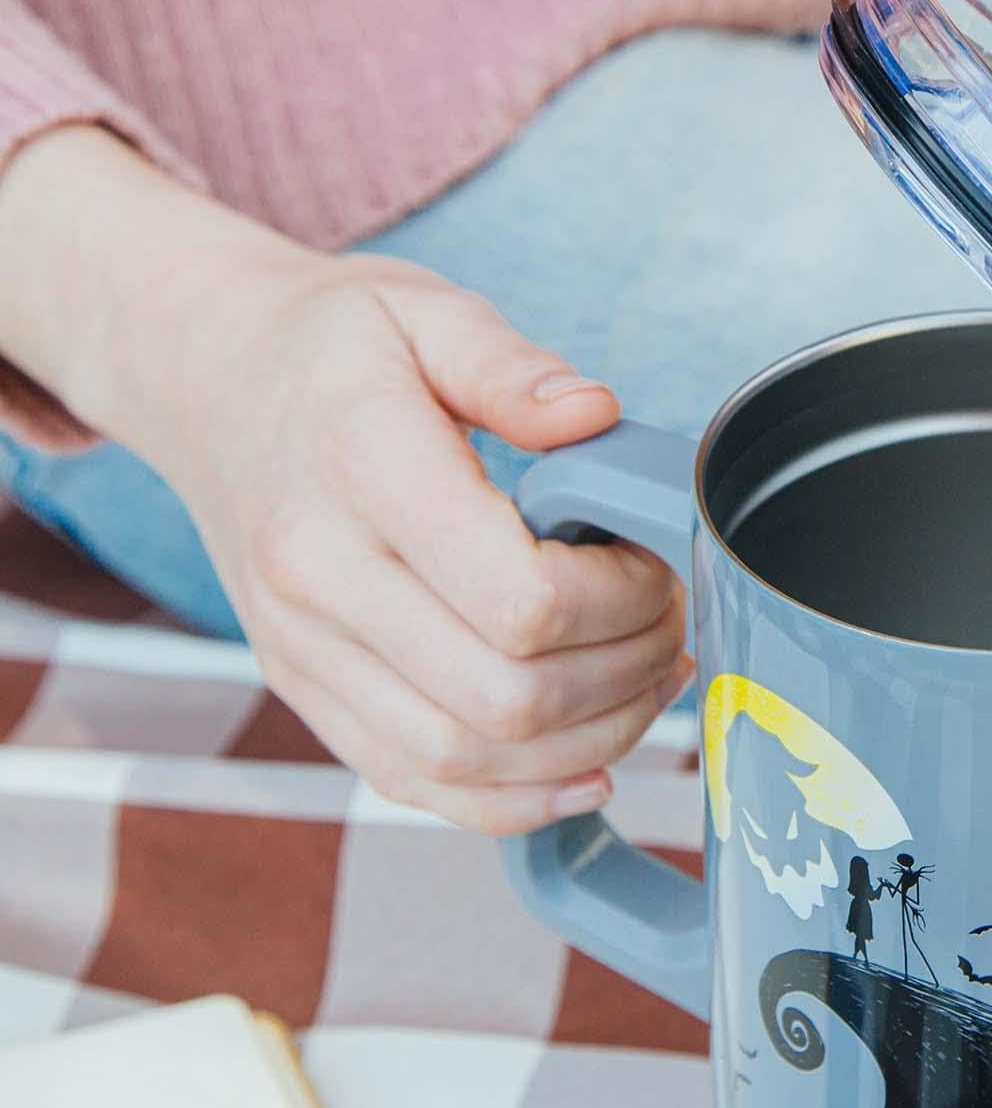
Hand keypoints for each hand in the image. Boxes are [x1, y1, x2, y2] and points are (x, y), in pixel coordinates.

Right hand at [130, 248, 688, 832]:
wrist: (206, 376)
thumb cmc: (332, 343)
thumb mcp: (427, 311)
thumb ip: (515, 368)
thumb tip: (598, 416)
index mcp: (362, 470)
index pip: (521, 599)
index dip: (621, 601)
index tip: (655, 561)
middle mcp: (319, 575)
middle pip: (506, 696)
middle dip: (624, 674)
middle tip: (669, 622)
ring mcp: (301, 646)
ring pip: (464, 758)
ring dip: (587, 741)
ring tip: (647, 679)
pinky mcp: (302, 687)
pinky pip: (411, 782)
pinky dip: (512, 797)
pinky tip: (586, 765)